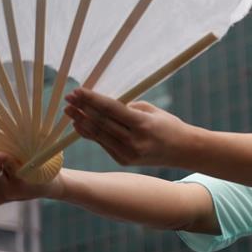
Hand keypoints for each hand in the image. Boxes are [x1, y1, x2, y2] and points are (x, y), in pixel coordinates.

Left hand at [64, 88, 191, 166]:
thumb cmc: (167, 124)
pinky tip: (79, 124)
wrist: (183, 151)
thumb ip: (126, 108)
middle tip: (68, 98)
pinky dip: (89, 133)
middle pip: (101, 122)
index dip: (92, 99)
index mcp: (142, 124)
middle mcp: (134, 141)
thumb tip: (100, 105)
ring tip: (68, 110)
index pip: (111, 109)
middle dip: (82, 109)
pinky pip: (103, 143)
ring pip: (99, 135)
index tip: (78, 90)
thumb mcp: (150, 110)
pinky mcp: (123, 160)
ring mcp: (128, 153)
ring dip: (81, 121)